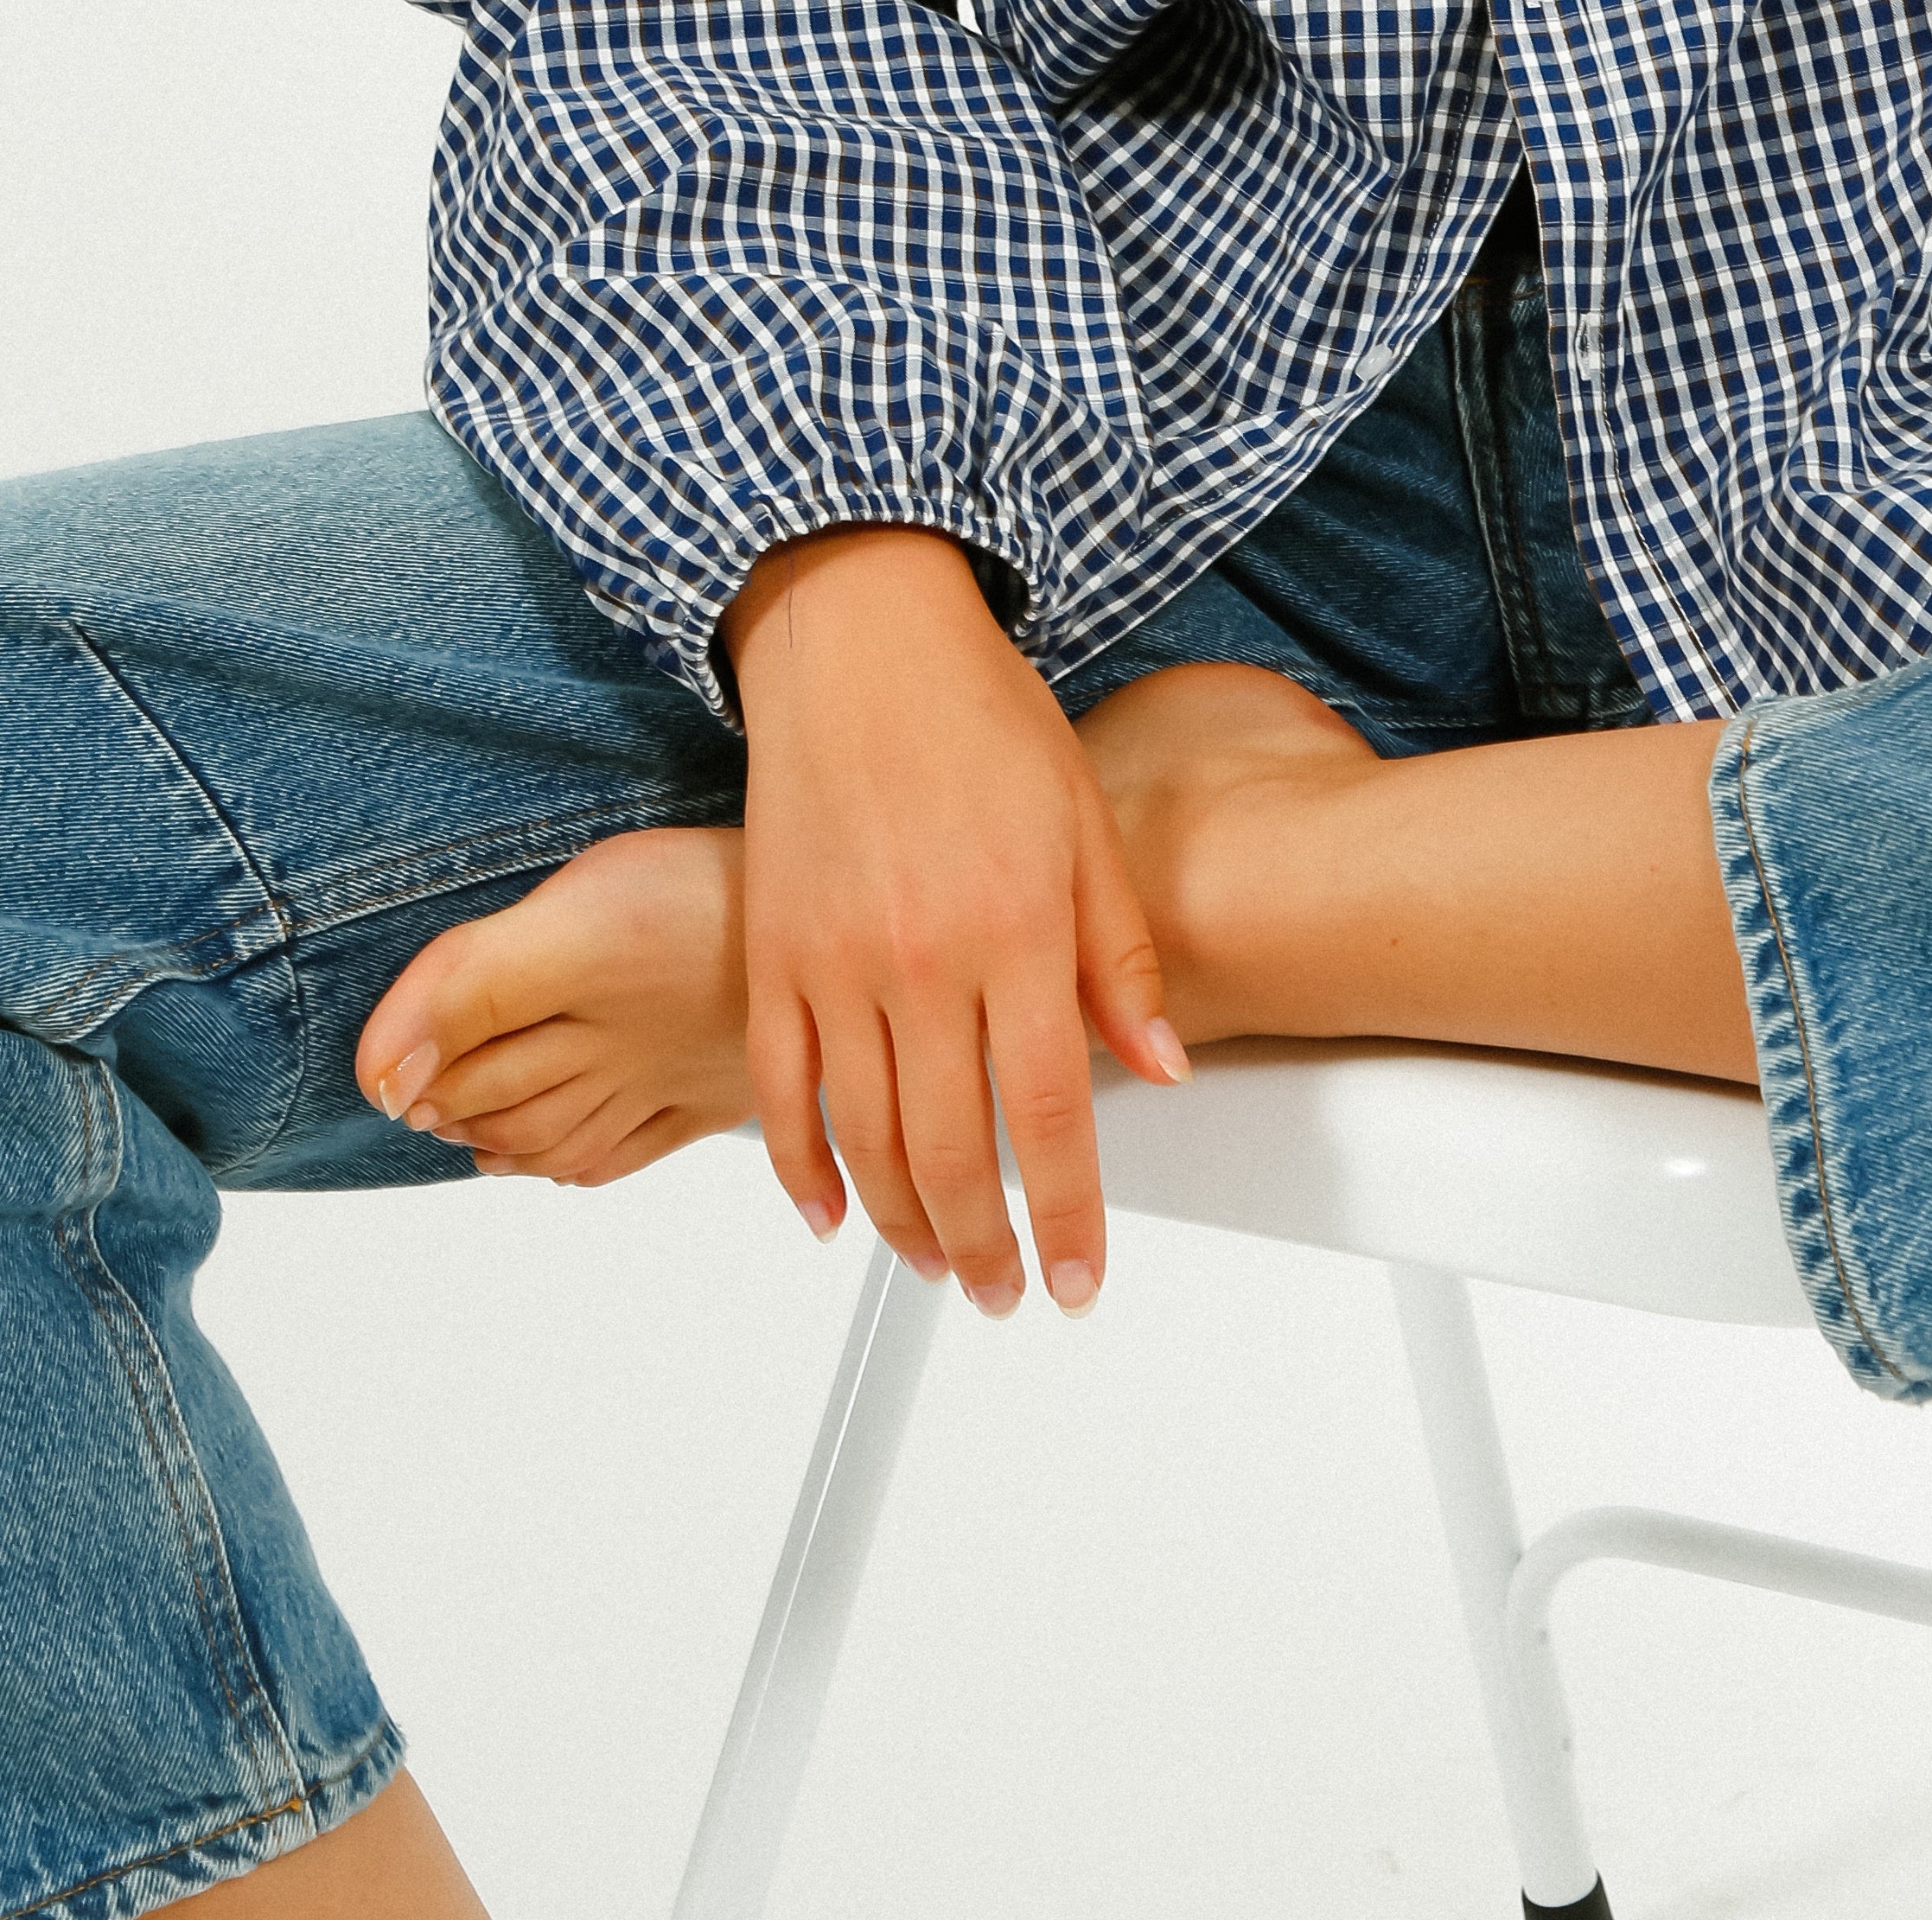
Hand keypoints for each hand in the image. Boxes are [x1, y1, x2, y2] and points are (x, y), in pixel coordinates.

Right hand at [722, 526, 1187, 1317]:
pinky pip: (777, 1091)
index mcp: (1013, 928)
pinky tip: (831, 1214)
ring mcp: (833, 963)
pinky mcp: (770, 954)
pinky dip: (800, 1168)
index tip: (1078, 1281)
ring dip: (903, 1227)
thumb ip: (1120, 957)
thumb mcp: (1084, 823)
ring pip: (865, 1142)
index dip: (1068, 1216)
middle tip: (1007, 1292)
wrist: (860, 639)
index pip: (1052, 1114)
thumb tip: (1161, 1068)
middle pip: (952, 1153)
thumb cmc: (979, 716)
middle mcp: (920, 959)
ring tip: (941, 1266)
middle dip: (986, 1247)